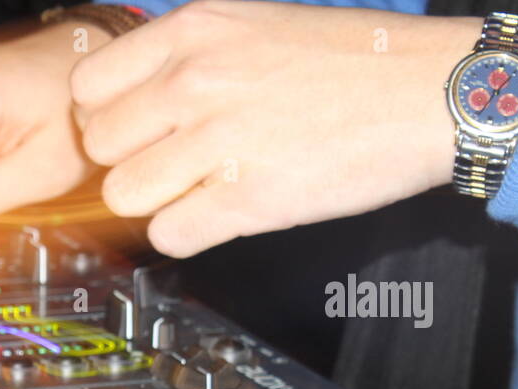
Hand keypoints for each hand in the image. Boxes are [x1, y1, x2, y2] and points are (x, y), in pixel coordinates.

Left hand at [71, 1, 480, 256]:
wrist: (431, 91)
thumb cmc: (350, 60)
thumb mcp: (253, 24)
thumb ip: (184, 56)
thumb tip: (128, 101)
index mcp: (193, 30)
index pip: (86, 86)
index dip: (104, 116)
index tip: (134, 129)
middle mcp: (195, 80)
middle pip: (99, 146)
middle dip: (130, 160)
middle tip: (173, 163)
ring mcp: (217, 140)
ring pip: (123, 195)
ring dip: (154, 201)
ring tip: (198, 188)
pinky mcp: (244, 198)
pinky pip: (166, 236)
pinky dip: (187, 234)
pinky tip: (219, 213)